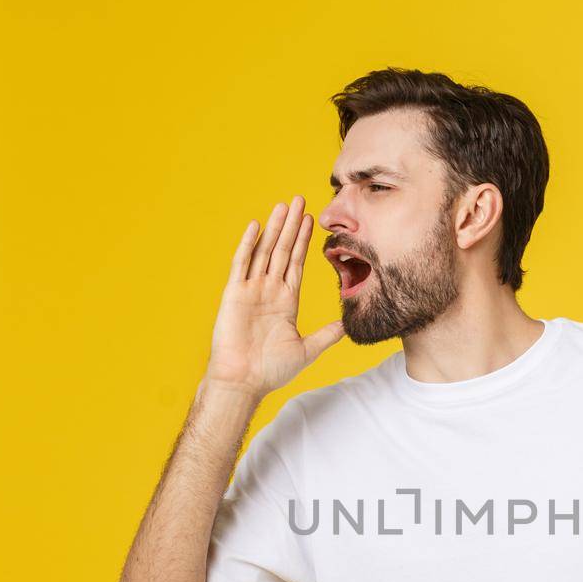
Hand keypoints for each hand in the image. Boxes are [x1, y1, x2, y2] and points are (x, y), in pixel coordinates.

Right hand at [205, 195, 344, 394]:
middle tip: (300, 200)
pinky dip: (248, 245)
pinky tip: (256, 226)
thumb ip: (326, 335)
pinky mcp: (234, 294)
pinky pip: (242, 265)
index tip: (312, 220)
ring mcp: (251, 291)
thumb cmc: (270, 370)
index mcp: (285, 301)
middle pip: (282, 250)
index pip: (296, 263)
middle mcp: (268, 291)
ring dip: (274, 228)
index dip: (303, 241)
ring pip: (264, 252)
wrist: (244, 382)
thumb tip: (348, 326)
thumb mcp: (307, 350)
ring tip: (283, 205)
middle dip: (292, 226)